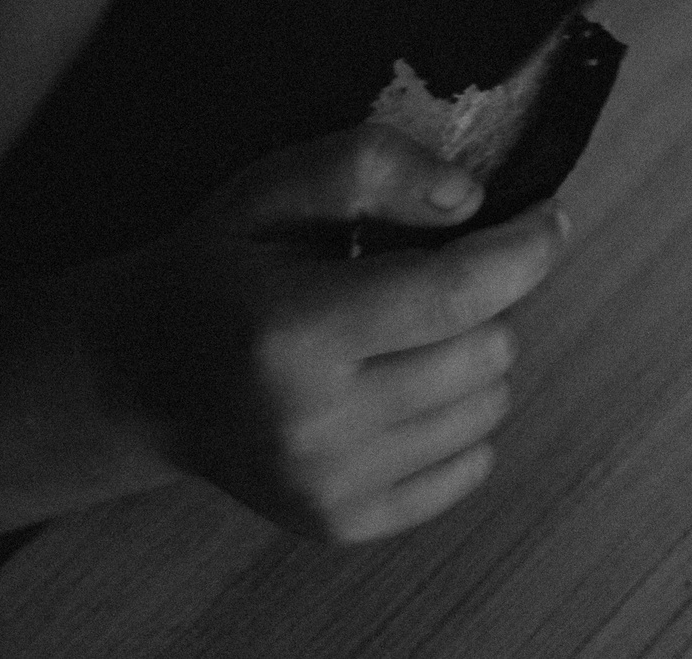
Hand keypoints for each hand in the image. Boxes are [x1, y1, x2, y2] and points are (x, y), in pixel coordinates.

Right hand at [79, 126, 566, 542]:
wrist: (141, 376)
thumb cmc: (219, 269)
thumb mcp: (274, 188)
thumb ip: (371, 167)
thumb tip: (469, 201)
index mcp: (293, 331)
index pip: (458, 293)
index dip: (526, 250)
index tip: (550, 219)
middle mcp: (312, 423)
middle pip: (486, 350)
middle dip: (483, 301)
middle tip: (429, 282)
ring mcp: (328, 485)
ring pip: (489, 406)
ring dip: (474, 358)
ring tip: (408, 335)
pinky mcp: (341, 523)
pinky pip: (471, 466)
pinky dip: (460, 420)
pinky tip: (406, 388)